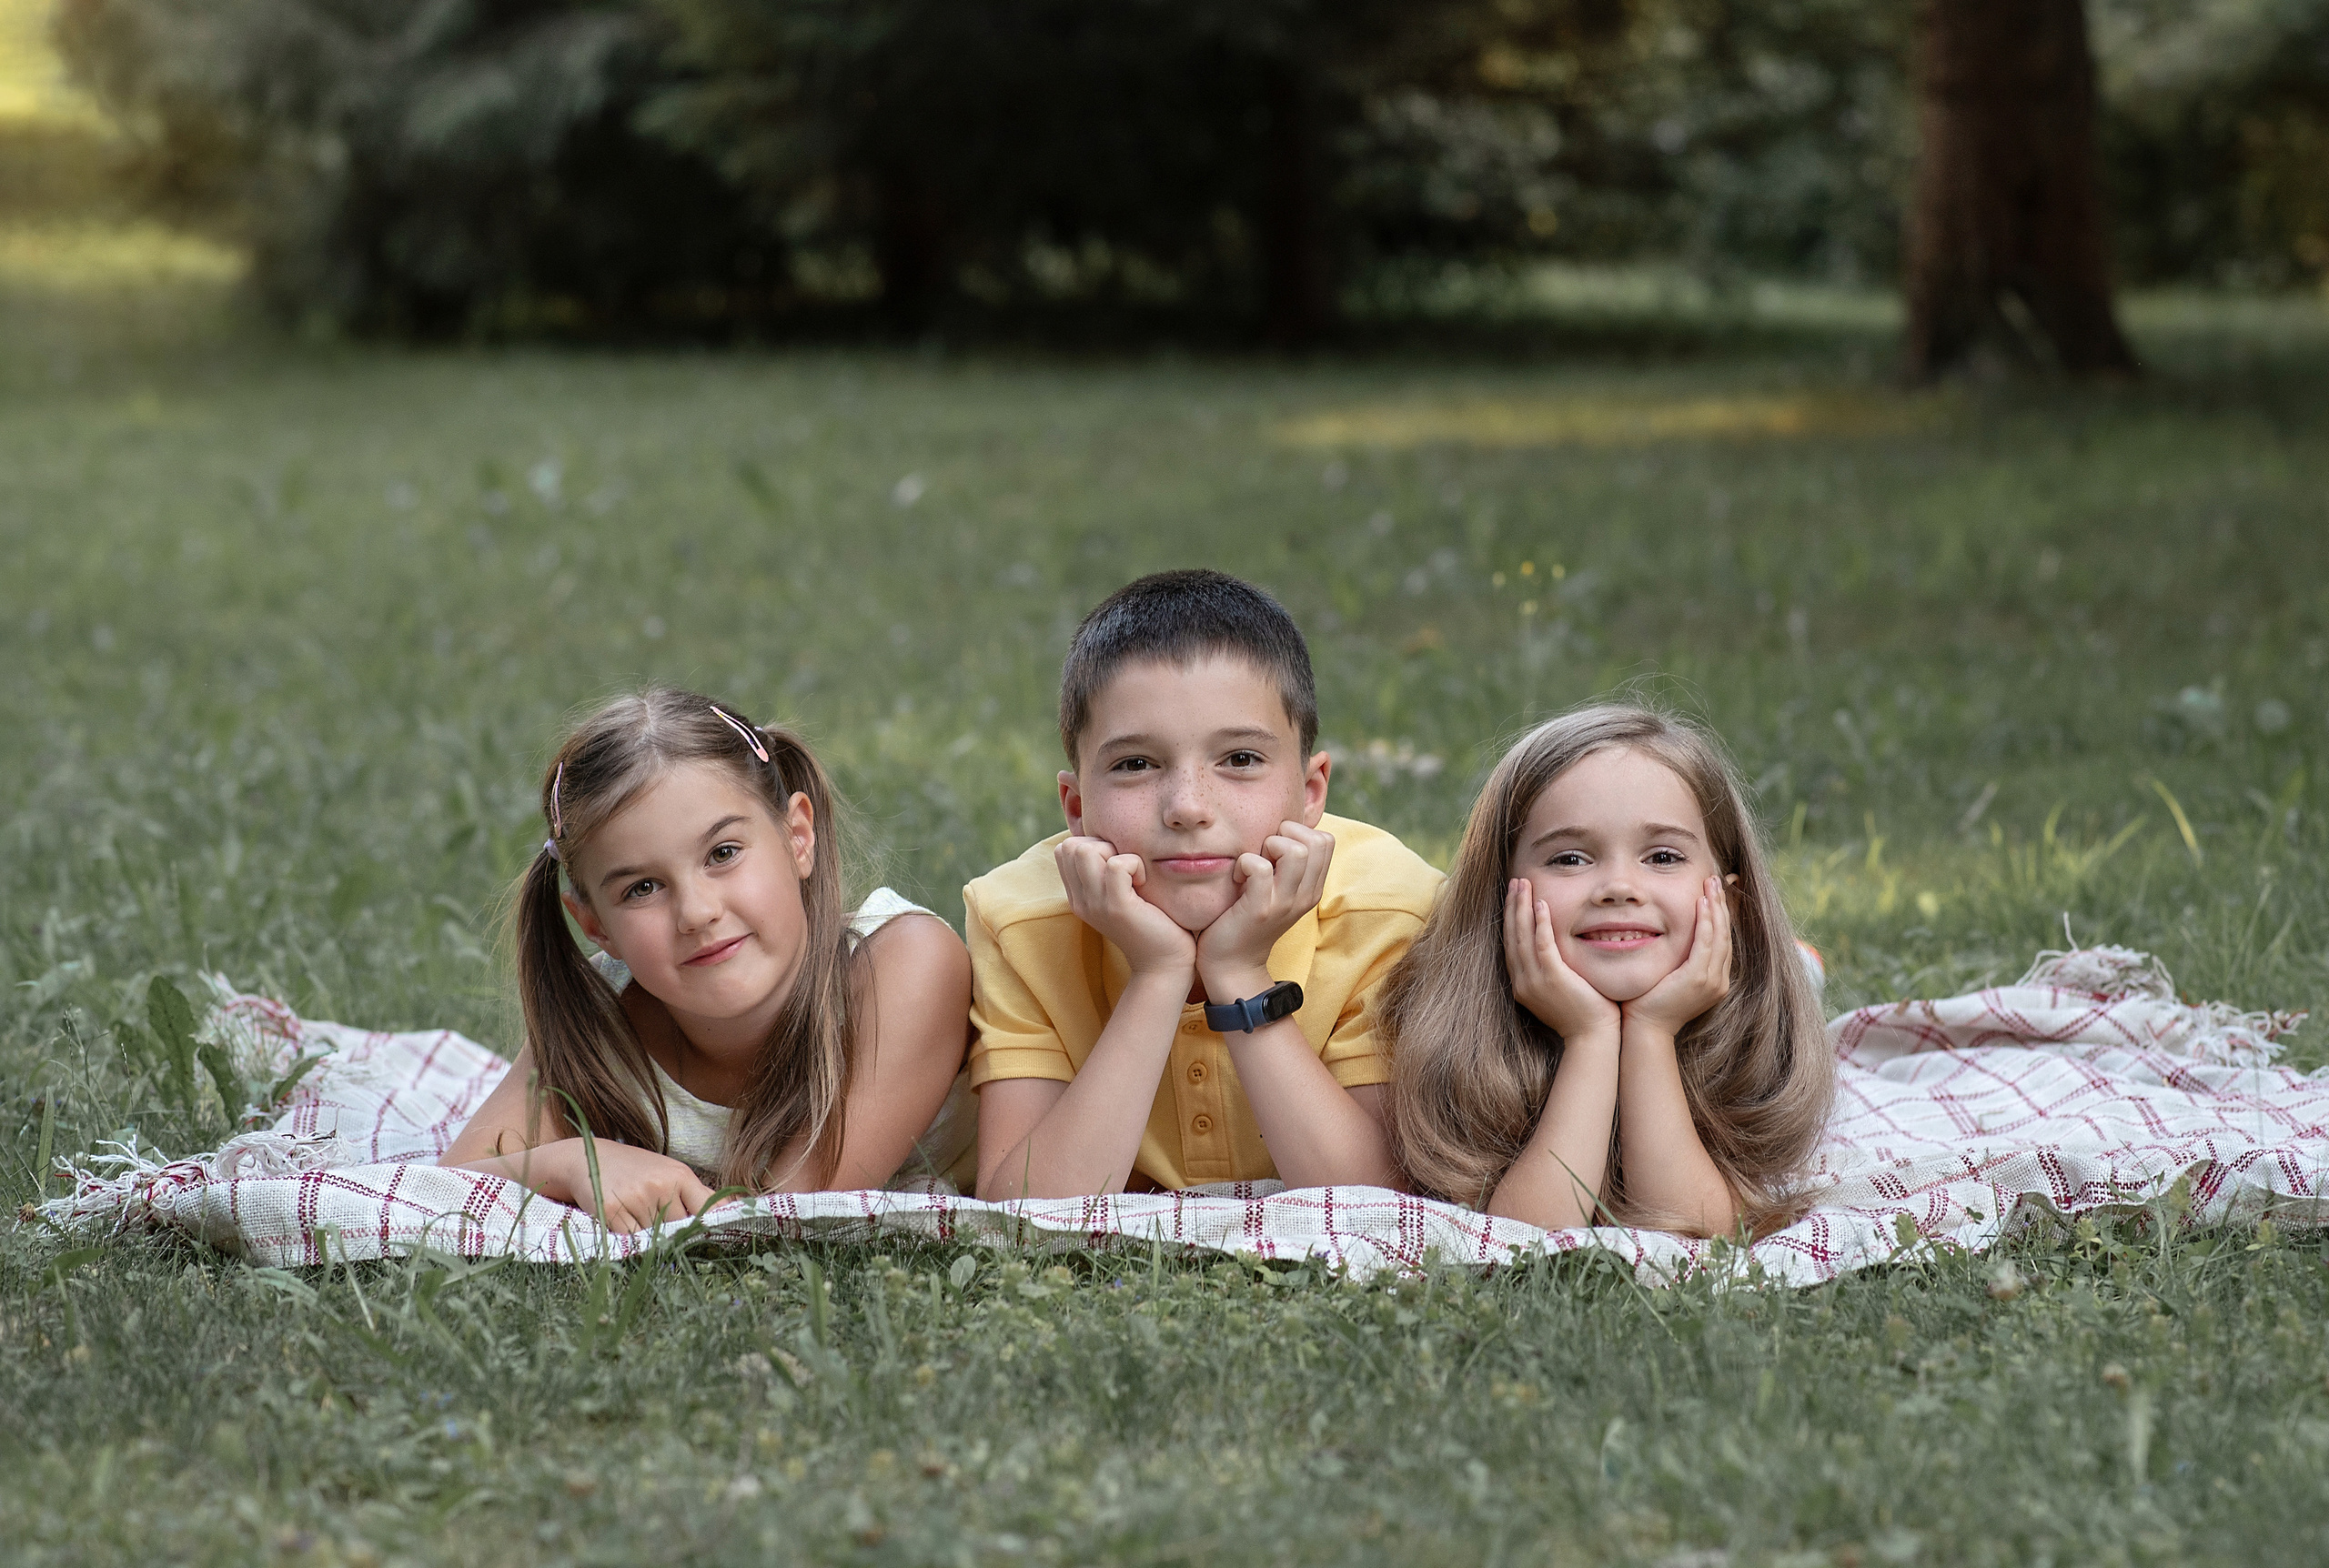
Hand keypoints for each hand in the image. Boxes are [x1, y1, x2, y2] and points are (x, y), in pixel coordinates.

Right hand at [553, 1139, 717, 1233]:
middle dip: (673, 1237)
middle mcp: (661, 1185)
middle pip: (679, 1230)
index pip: (706, 1211)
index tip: (709, 1241)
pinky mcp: (612, 1210)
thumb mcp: (670, 1173)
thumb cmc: (636, 1170)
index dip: (708, 1229)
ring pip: (654, 1239)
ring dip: (648, 1240)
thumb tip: (733, 1211)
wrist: (589, 1157)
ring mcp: (636, 1198)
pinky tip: (621, 1225)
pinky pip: (630, 1241)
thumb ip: (697, 1195)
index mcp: (680, 1175)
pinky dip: (628, 1242)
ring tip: (636, 1221)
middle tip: (660, 1233)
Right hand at [1055, 835, 1196, 978]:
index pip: (1065, 849)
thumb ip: (1110, 873)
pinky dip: (1135, 864)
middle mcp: (1081, 900)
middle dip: (1101, 843)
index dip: (1092, 843)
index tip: (1117, 862)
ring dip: (1116, 852)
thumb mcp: (1122, 895)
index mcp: (1079, 896)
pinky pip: (1116, 865)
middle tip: (1126, 866)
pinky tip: (1144, 882)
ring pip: (1085, 851)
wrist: (1164, 964)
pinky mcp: (1117, 907)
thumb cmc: (1152, 924)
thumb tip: (1113, 840)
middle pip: (1070, 845)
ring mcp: (1096, 904)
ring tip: (1134, 874)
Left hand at [1196, 821, 1333, 993]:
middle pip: (1316, 840)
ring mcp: (1285, 903)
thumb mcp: (1278, 889)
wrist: (1232, 964)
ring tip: (1252, 865)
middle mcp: (1305, 895)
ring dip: (1267, 847)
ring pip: (1295, 851)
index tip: (1275, 850)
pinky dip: (1244, 863)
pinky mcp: (1260, 909)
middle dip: (1285, 834)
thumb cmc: (1248, 917)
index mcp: (1312, 887)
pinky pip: (1258, 867)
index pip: (1326, 839)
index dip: (1298, 832)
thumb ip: (1287, 863)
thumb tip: (1282, 827)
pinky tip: (1237, 877)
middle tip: (1264, 854)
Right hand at [1504, 879, 1620, 1042]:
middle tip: (1515, 882)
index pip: (1511, 945)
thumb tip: (1554, 951)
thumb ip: (1552, 970)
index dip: (1510, 919)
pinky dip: (1540, 923)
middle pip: (1511, 936)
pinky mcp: (1552, 978)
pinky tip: (1541, 905)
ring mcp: (1535, 981)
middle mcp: (1522, 982)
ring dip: (1522, 907)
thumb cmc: (1583, 1015)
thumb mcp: (1560, 990)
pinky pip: (1542, 945)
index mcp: (1522, 985)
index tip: (1514, 897)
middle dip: (1512, 906)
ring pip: (1522, 937)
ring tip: (1523, 885)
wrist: (1592, 1038)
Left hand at [1622, 877, 1732, 1036]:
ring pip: (1720, 935)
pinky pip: (1706, 943)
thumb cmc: (1648, 1004)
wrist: (1645, 1030)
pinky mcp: (1698, 979)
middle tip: (1715, 880)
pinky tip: (1702, 903)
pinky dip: (1706, 922)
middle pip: (1725, 934)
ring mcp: (1711, 981)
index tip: (1714, 892)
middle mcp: (1718, 980)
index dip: (1720, 915)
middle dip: (1721, 905)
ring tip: (1710, 884)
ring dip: (1716, 907)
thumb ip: (1676, 959)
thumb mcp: (1668, 977)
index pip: (1721, 940)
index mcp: (1714, 980)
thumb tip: (1668, 936)